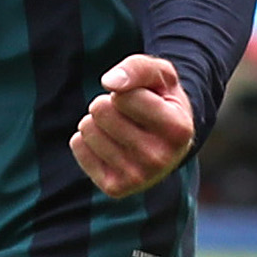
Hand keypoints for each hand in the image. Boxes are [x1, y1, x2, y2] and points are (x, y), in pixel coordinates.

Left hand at [71, 53, 195, 198]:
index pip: (123, 96)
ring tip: (119, 129)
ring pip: (88, 129)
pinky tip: (110, 145)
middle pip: (101, 111)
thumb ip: (138, 69)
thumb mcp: (160, 75)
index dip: (126, 91)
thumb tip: (110, 82)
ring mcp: (138, 178)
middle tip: (127, 115)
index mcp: (178, 130)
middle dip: (108, 104)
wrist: (166, 142)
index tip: (143, 100)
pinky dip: (87, 139)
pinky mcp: (115, 188)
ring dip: (98, 122)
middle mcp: (160, 159)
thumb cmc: (161, 100)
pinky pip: (78, 146)